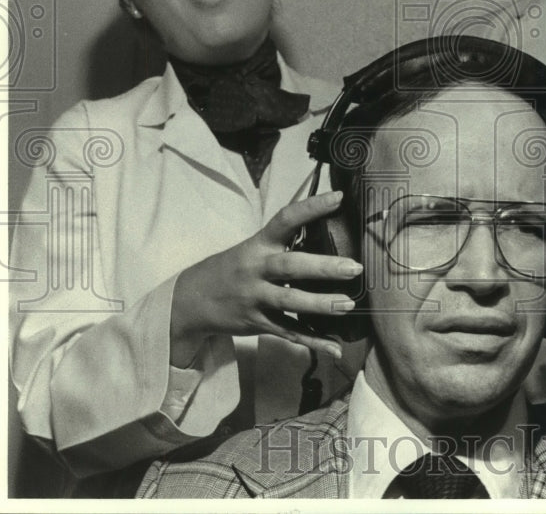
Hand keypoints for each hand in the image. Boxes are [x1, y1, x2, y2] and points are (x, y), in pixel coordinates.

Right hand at [170, 190, 360, 364]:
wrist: (191, 300)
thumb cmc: (234, 268)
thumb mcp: (253, 249)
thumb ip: (284, 244)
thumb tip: (329, 232)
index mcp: (259, 244)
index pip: (286, 219)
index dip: (311, 207)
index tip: (337, 197)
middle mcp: (257, 269)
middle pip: (290, 266)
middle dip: (323, 267)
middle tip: (353, 268)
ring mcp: (256, 298)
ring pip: (290, 302)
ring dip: (320, 304)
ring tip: (349, 304)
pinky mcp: (257, 323)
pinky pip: (288, 332)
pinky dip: (313, 342)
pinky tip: (334, 348)